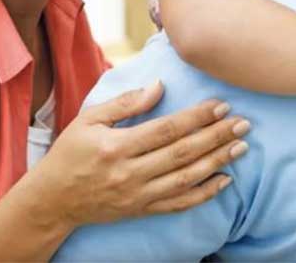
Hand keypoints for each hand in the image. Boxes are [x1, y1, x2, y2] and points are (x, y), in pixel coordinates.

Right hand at [30, 80, 249, 229]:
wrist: (52, 201)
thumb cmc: (70, 153)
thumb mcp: (89, 119)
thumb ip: (125, 102)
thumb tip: (159, 86)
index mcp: (117, 146)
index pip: (166, 129)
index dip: (197, 118)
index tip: (221, 105)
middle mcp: (130, 173)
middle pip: (183, 154)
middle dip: (216, 137)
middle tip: (243, 123)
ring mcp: (137, 195)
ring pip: (186, 180)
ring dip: (217, 163)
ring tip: (240, 147)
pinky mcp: (141, 210)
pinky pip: (178, 205)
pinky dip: (204, 194)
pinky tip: (225, 180)